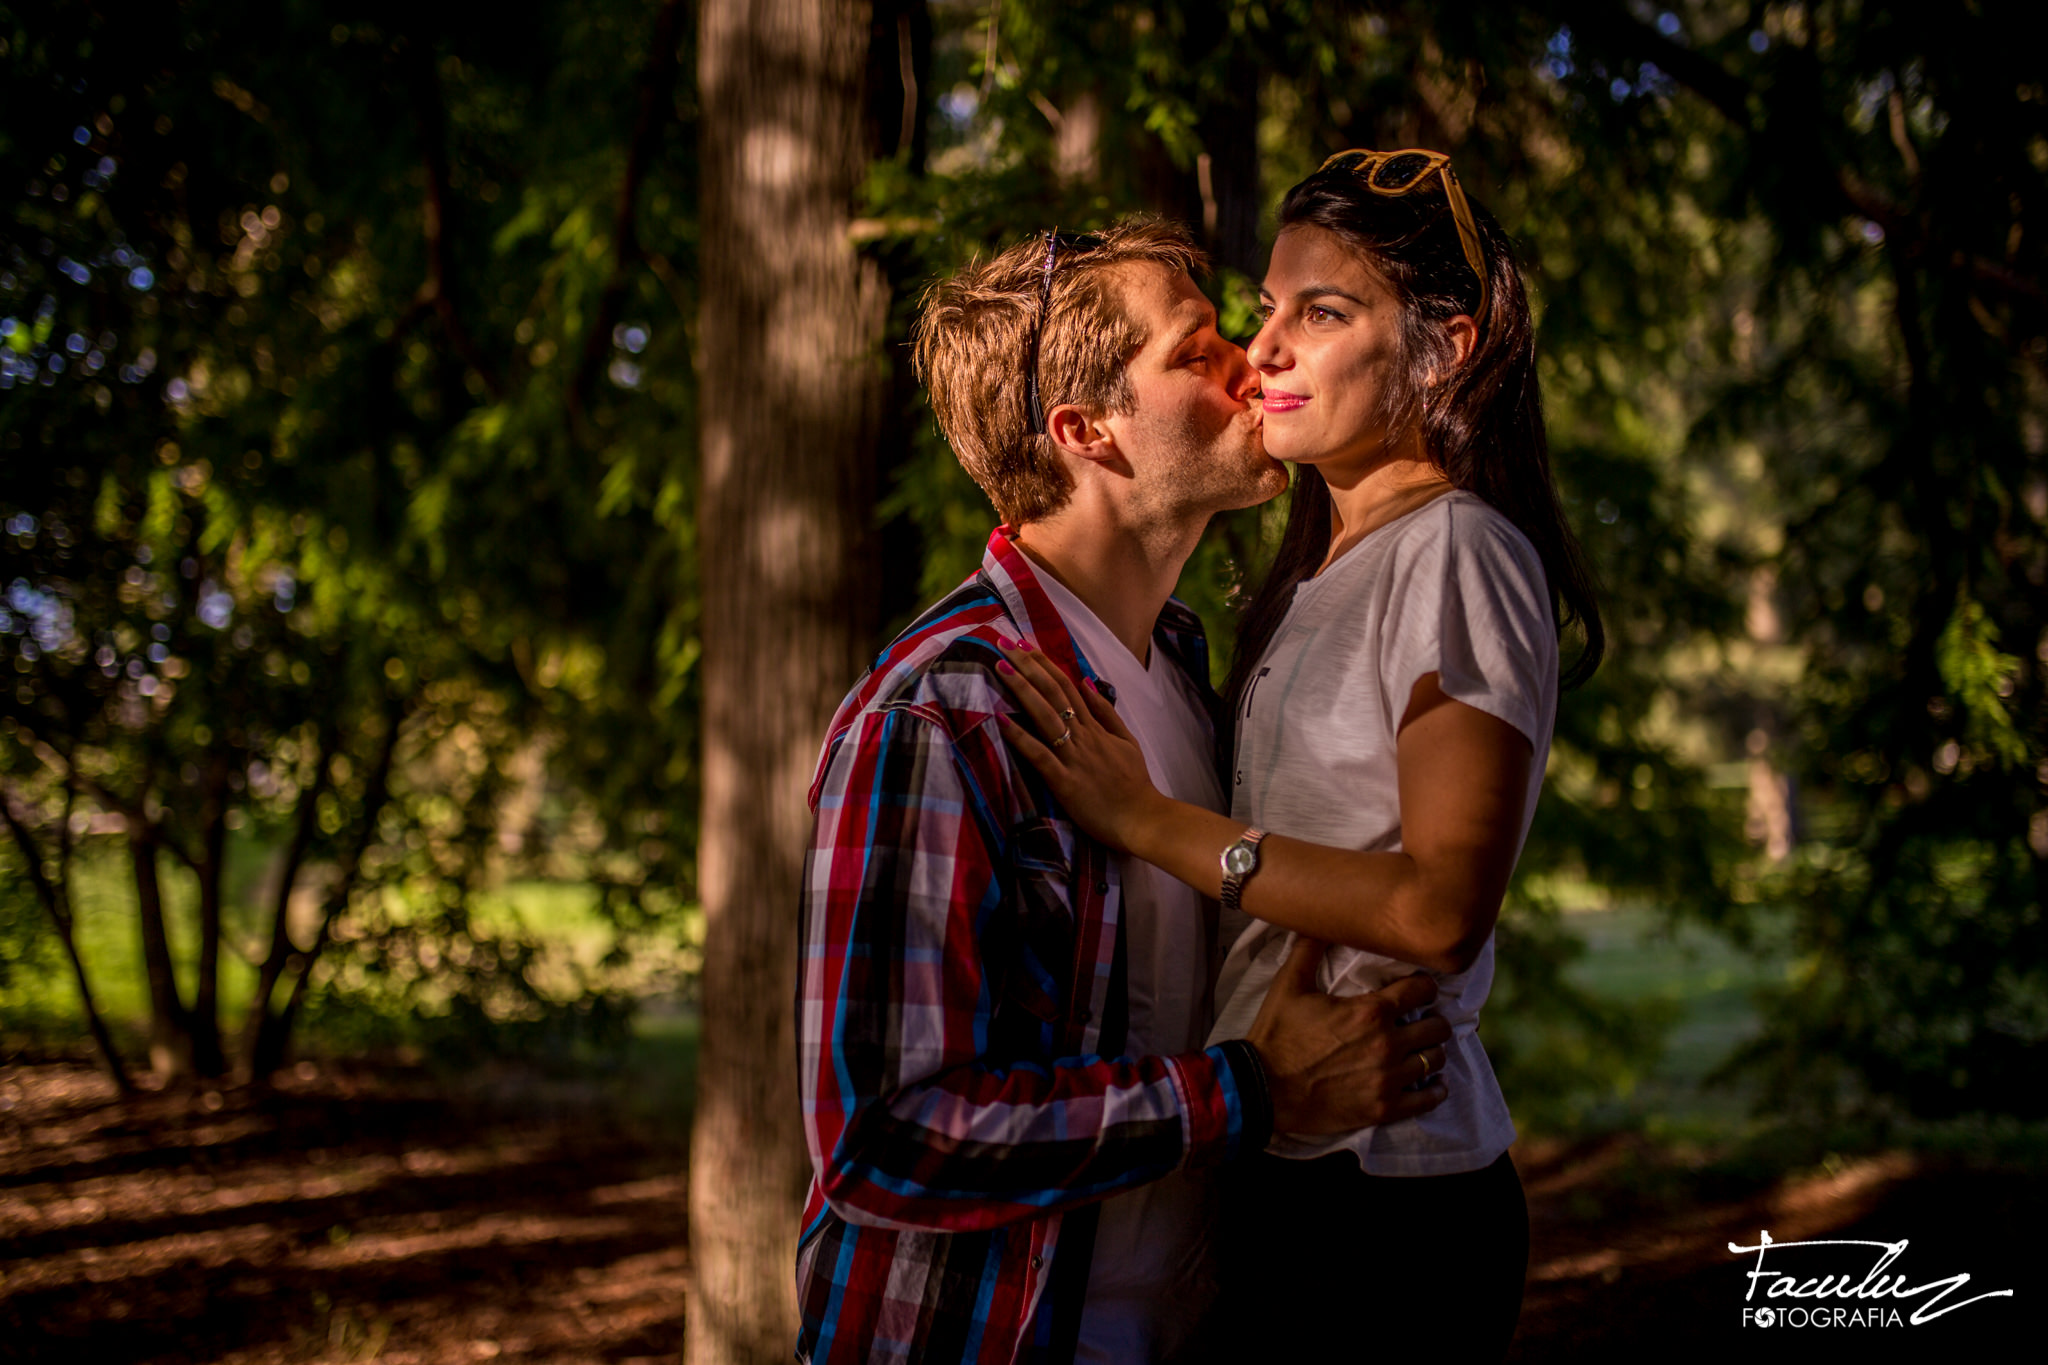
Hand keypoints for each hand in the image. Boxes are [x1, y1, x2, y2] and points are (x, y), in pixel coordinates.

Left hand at [993, 638, 1163, 853]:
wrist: (1143, 818)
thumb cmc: (1134, 783)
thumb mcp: (1126, 741)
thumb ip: (1106, 712)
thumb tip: (1087, 681)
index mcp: (1095, 727)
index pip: (1066, 686)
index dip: (1044, 663)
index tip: (1023, 644)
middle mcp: (1083, 736)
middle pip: (1053, 693)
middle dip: (1027, 666)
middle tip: (1003, 642)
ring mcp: (1074, 758)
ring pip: (1045, 716)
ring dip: (1022, 690)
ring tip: (1001, 668)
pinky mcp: (1065, 783)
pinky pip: (1040, 756)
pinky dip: (1020, 738)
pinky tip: (1001, 721)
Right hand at [1245, 936, 1451, 1134]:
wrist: (1262, 1088)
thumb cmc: (1276, 1035)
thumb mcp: (1289, 985)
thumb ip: (1310, 950)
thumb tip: (1320, 921)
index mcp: (1370, 1012)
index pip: (1422, 990)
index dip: (1423, 986)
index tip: (1417, 989)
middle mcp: (1387, 1043)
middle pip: (1437, 1027)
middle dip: (1430, 1019)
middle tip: (1419, 1021)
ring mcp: (1388, 1079)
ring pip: (1435, 1060)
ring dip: (1429, 1052)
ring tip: (1418, 1050)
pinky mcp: (1384, 1108)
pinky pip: (1428, 1099)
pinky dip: (1432, 1090)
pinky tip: (1427, 1083)